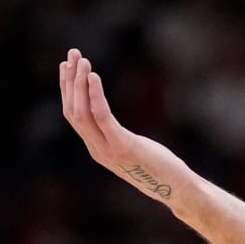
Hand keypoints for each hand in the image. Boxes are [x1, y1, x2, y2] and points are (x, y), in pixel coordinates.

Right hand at [59, 49, 186, 204]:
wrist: (178, 189)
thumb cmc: (159, 168)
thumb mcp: (131, 149)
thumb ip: (116, 136)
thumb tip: (112, 122)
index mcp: (96, 148)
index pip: (72, 115)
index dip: (67, 89)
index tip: (67, 65)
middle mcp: (97, 149)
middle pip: (72, 110)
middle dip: (70, 80)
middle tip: (73, 54)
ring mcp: (108, 150)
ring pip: (82, 112)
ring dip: (79, 83)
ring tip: (83, 60)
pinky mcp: (123, 147)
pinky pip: (102, 117)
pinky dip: (95, 95)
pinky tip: (94, 77)